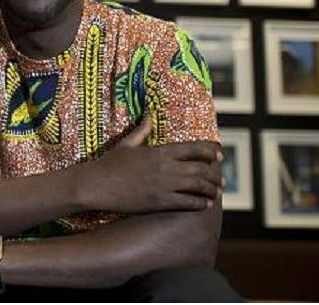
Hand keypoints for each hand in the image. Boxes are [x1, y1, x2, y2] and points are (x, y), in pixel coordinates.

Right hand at [78, 116, 222, 213]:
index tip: (220, 155)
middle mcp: (165, 168)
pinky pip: (187, 203)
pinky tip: (205, 204)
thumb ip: (142, 130)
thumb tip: (149, 115)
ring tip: (216, 192)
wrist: (97, 185)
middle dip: (215, 174)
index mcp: (159, 151)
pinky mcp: (159, 202)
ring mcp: (164, 186)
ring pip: (198, 187)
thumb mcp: (127, 144)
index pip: (194, 148)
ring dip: (211, 190)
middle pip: (201, 169)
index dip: (210, 152)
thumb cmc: (109, 163)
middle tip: (222, 179)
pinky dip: (200, 203)